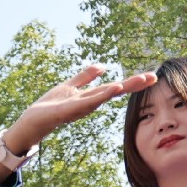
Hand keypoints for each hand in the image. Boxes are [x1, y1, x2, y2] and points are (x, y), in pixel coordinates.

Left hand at [3, 65, 157, 152]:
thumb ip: (85, 77)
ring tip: (135, 81)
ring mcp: (80, 107)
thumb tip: (102, 66)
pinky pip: (88, 102)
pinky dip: (101, 96)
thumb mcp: (70, 86)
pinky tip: (114, 88)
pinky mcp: (69, 110)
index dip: (133, 81)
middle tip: (153, 77)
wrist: (32, 120)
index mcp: (91, 96)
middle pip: (114, 90)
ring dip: (119, 88)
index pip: (115, 86)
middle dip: (133, 84)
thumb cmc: (51, 105)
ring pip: (103, 95)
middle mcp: (89, 102)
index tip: (152, 76)